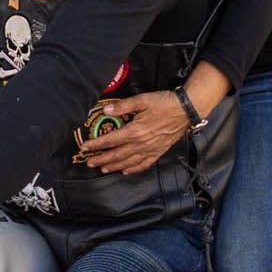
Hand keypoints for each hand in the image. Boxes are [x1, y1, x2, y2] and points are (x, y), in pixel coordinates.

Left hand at [73, 88, 193, 176]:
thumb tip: (106, 110)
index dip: (96, 145)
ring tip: (103, 169)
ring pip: (128, 162)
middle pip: (116, 155)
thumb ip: (123, 106)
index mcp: (134, 131)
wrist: (186, 110)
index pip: (110, 140)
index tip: (84, 147)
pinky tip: (125, 171)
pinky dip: (133, 169)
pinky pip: (143, 164)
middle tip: (89, 163)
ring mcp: (150, 150)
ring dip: (114, 166)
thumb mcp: (142, 100)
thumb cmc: (164, 103)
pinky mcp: (158, 152)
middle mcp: (140, 144)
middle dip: (101, 160)